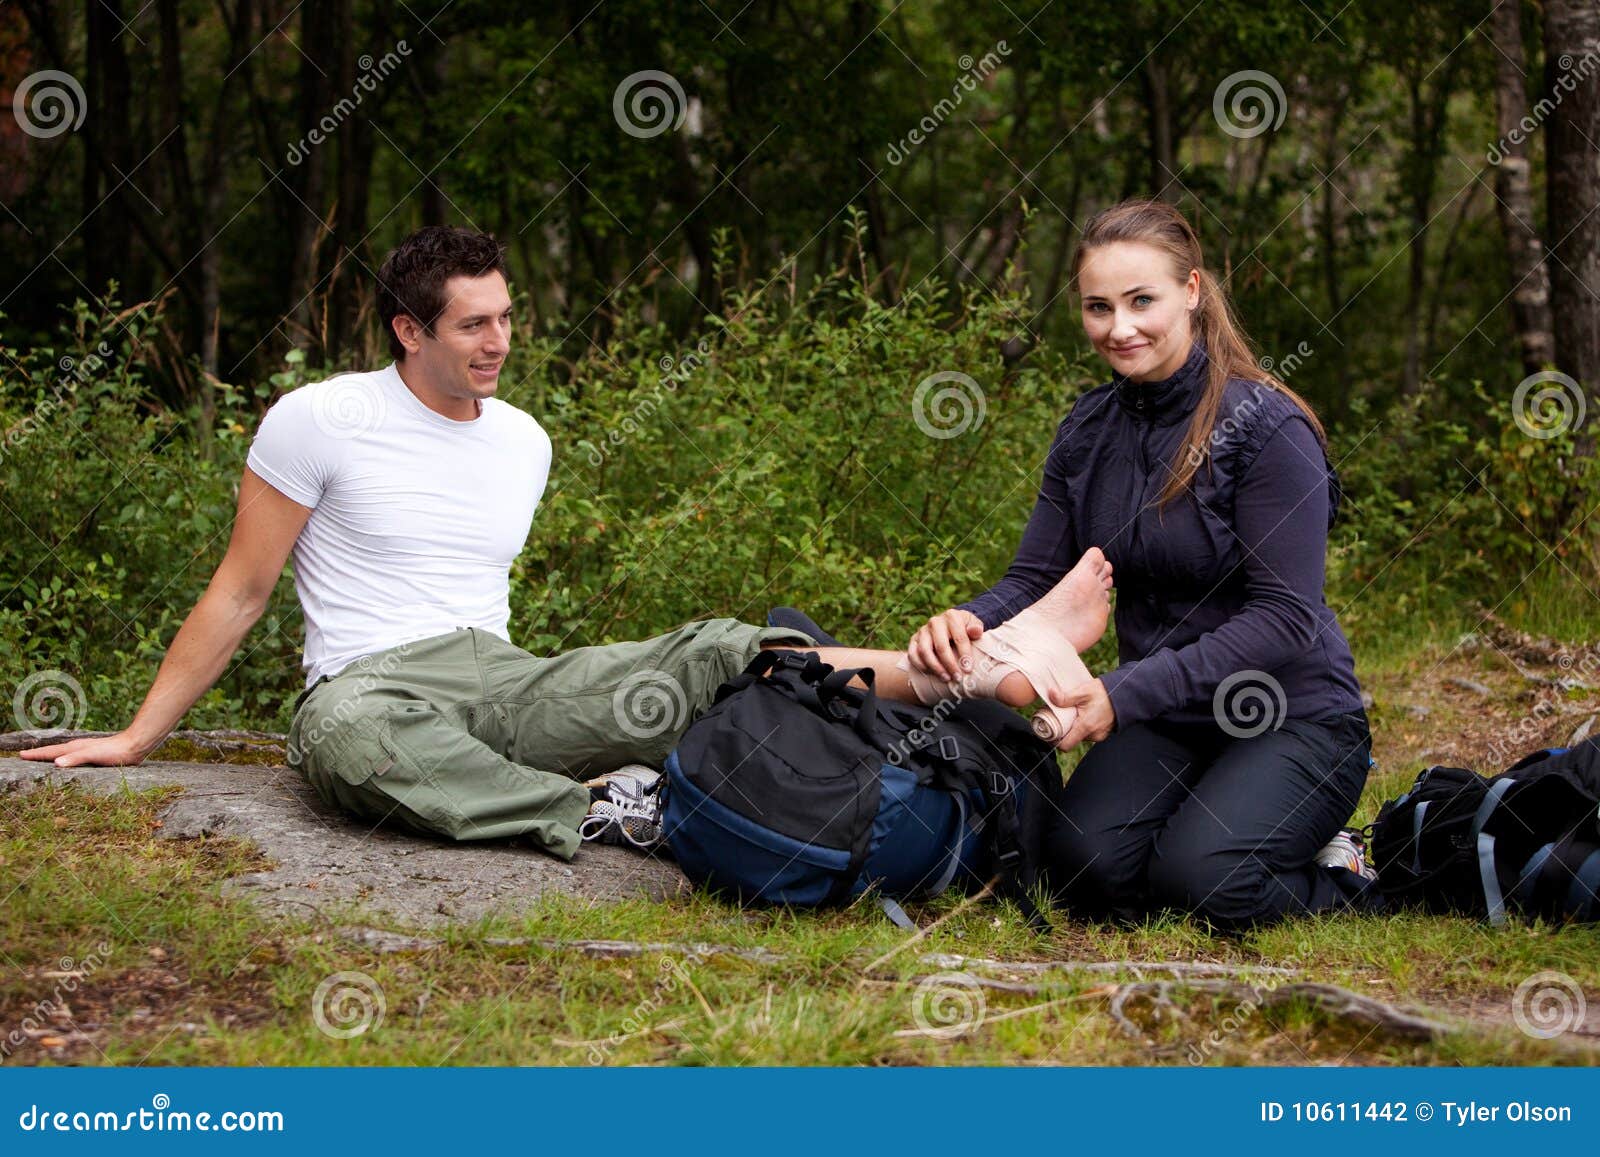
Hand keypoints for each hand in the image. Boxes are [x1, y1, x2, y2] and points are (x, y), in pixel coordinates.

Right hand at [18, 730, 156, 767]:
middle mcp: (78, 747)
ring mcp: (86, 750)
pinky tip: (69, 761)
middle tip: (24, 755)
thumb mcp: (94, 755)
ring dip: (51, 755)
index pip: (51, 752)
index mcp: (75, 748)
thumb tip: (55, 763)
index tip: (21, 755)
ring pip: (63, 752)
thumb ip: (75, 758)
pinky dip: (65, 758)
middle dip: (39, 753)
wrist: (135, 745)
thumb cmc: (115, 751)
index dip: (36, 755)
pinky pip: (73, 756)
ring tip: (41, 757)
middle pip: (54, 751)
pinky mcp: (95, 754)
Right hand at [908, 608, 984, 680]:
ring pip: (924, 651)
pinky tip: (931, 674)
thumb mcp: (973, 624)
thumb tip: (975, 631)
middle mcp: (935, 622)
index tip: (968, 669)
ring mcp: (923, 631)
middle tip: (957, 678)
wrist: (950, 626)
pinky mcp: (914, 639)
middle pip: (941, 646)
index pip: (959, 637)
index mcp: (952, 616)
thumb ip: (976, 627)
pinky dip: (920, 666)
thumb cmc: (965, 628)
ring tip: (946, 678)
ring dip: (935, 667)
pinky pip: (912, 654)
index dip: (964, 654)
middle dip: (950, 664)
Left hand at [1048, 678, 1115, 749]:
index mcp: (1086, 727)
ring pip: (1079, 735)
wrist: (1126, 695)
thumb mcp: (1084, 691)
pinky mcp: (1102, 733)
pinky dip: (1082, 726)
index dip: (1053, 741)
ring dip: (1073, 727)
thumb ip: (1066, 697)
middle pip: (1071, 739)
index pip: (1065, 745)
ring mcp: (1099, 735)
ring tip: (1072, 713)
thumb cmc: (1105, 693)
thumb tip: (1051, 695)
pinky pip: (1087, 733)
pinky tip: (1082, 715)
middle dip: (1063, 730)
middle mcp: (1093, 735)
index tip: (1048, 731)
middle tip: (1058, 717)